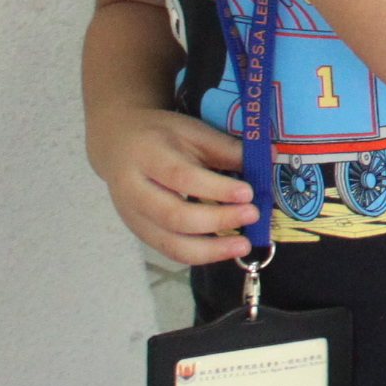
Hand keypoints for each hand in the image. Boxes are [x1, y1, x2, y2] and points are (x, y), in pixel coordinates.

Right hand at [88, 103, 260, 266]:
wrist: (117, 144)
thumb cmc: (161, 136)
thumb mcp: (192, 131)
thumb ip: (226, 148)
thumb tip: (269, 158)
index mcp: (147, 156)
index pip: (182, 177)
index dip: (216, 189)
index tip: (248, 193)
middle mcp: (133, 190)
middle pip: (174, 216)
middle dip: (217, 220)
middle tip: (252, 215)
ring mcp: (133, 216)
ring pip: (170, 243)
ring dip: (210, 249)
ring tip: (243, 245)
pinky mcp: (139, 232)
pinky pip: (169, 251)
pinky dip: (199, 254)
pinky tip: (224, 250)